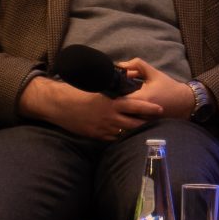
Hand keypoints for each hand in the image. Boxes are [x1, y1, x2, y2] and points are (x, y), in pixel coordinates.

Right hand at [19, 74, 160, 140]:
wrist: (58, 106)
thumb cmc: (76, 92)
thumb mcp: (96, 87)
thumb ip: (111, 88)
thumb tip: (123, 82)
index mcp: (111, 103)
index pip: (136, 105)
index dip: (149, 108)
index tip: (160, 109)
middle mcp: (110, 117)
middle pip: (134, 123)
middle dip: (145, 123)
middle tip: (155, 122)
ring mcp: (103, 128)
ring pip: (124, 132)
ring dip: (132, 130)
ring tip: (141, 128)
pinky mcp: (96, 135)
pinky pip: (113, 137)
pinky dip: (119, 135)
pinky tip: (123, 133)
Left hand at [116, 57, 196, 119]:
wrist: (184, 102)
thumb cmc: (168, 86)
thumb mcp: (154, 73)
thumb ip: (137, 65)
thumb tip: (120, 65)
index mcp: (142, 98)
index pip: (119, 97)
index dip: (112, 92)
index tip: (109, 87)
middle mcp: (141, 112)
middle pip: (118, 109)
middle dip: (113, 102)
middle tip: (110, 95)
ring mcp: (143, 121)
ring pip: (123, 117)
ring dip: (119, 110)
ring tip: (116, 103)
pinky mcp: (144, 125)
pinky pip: (130, 121)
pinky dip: (127, 115)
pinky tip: (125, 110)